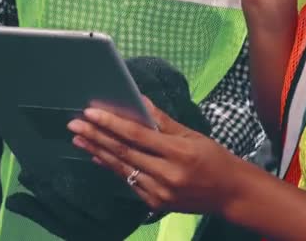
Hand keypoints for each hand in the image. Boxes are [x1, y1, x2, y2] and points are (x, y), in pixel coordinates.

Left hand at [67, 97, 246, 214]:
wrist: (230, 194)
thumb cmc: (214, 159)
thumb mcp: (193, 135)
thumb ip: (163, 121)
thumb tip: (139, 101)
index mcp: (179, 152)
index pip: (137, 135)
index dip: (111, 122)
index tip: (91, 112)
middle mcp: (167, 174)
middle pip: (123, 152)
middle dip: (96, 136)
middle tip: (74, 124)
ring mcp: (160, 192)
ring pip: (122, 168)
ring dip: (98, 151)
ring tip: (79, 138)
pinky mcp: (156, 204)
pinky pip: (129, 182)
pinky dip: (112, 167)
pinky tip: (98, 156)